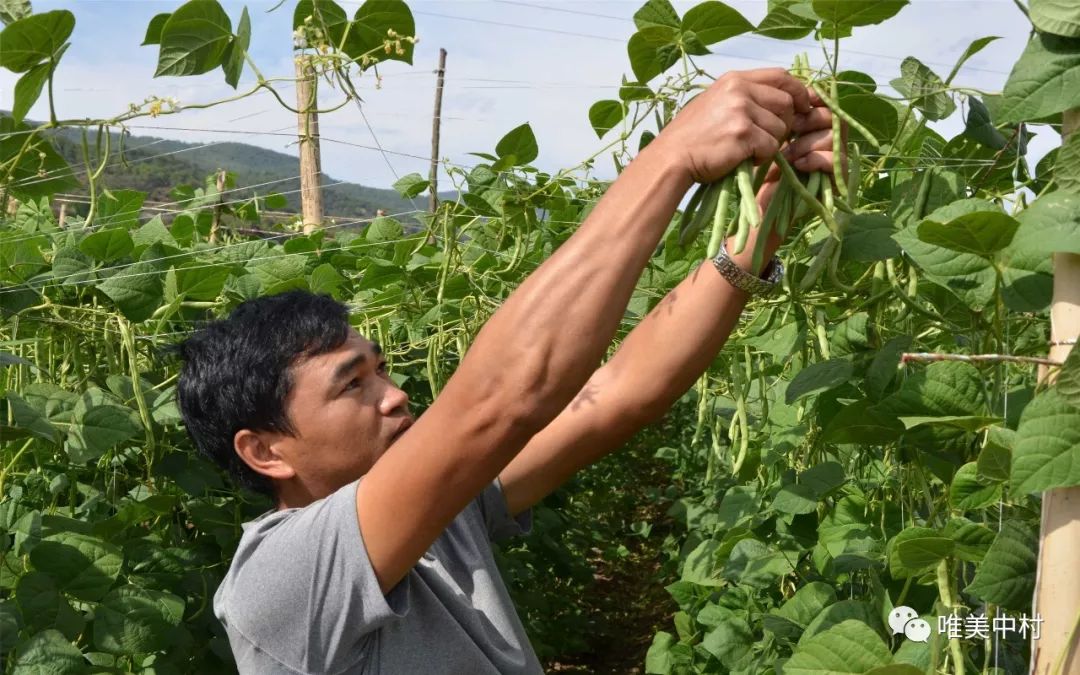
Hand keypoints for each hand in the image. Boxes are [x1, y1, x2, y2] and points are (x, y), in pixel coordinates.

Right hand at [654, 68, 812, 183]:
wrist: (673, 156)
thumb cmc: (692, 134)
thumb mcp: (716, 101)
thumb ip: (744, 95)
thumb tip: (778, 99)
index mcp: (734, 79)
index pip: (781, 76)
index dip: (798, 91)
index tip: (802, 106)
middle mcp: (740, 90)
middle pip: (787, 101)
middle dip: (787, 122)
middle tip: (771, 137)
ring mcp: (742, 112)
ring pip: (780, 127)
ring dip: (771, 143)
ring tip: (749, 150)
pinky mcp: (744, 135)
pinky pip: (771, 146)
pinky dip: (762, 157)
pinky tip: (744, 158)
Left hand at [736, 100, 847, 267]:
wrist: (750, 207)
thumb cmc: (750, 168)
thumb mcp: (759, 133)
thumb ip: (772, 110)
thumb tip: (780, 80)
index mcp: (809, 125)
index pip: (821, 100)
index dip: (809, 97)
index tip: (791, 103)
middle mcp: (824, 140)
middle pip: (832, 113)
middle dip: (807, 119)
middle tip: (787, 130)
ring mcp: (832, 161)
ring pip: (835, 135)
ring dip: (808, 141)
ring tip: (787, 153)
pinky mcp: (834, 182)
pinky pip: (836, 160)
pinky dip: (816, 159)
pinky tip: (797, 164)